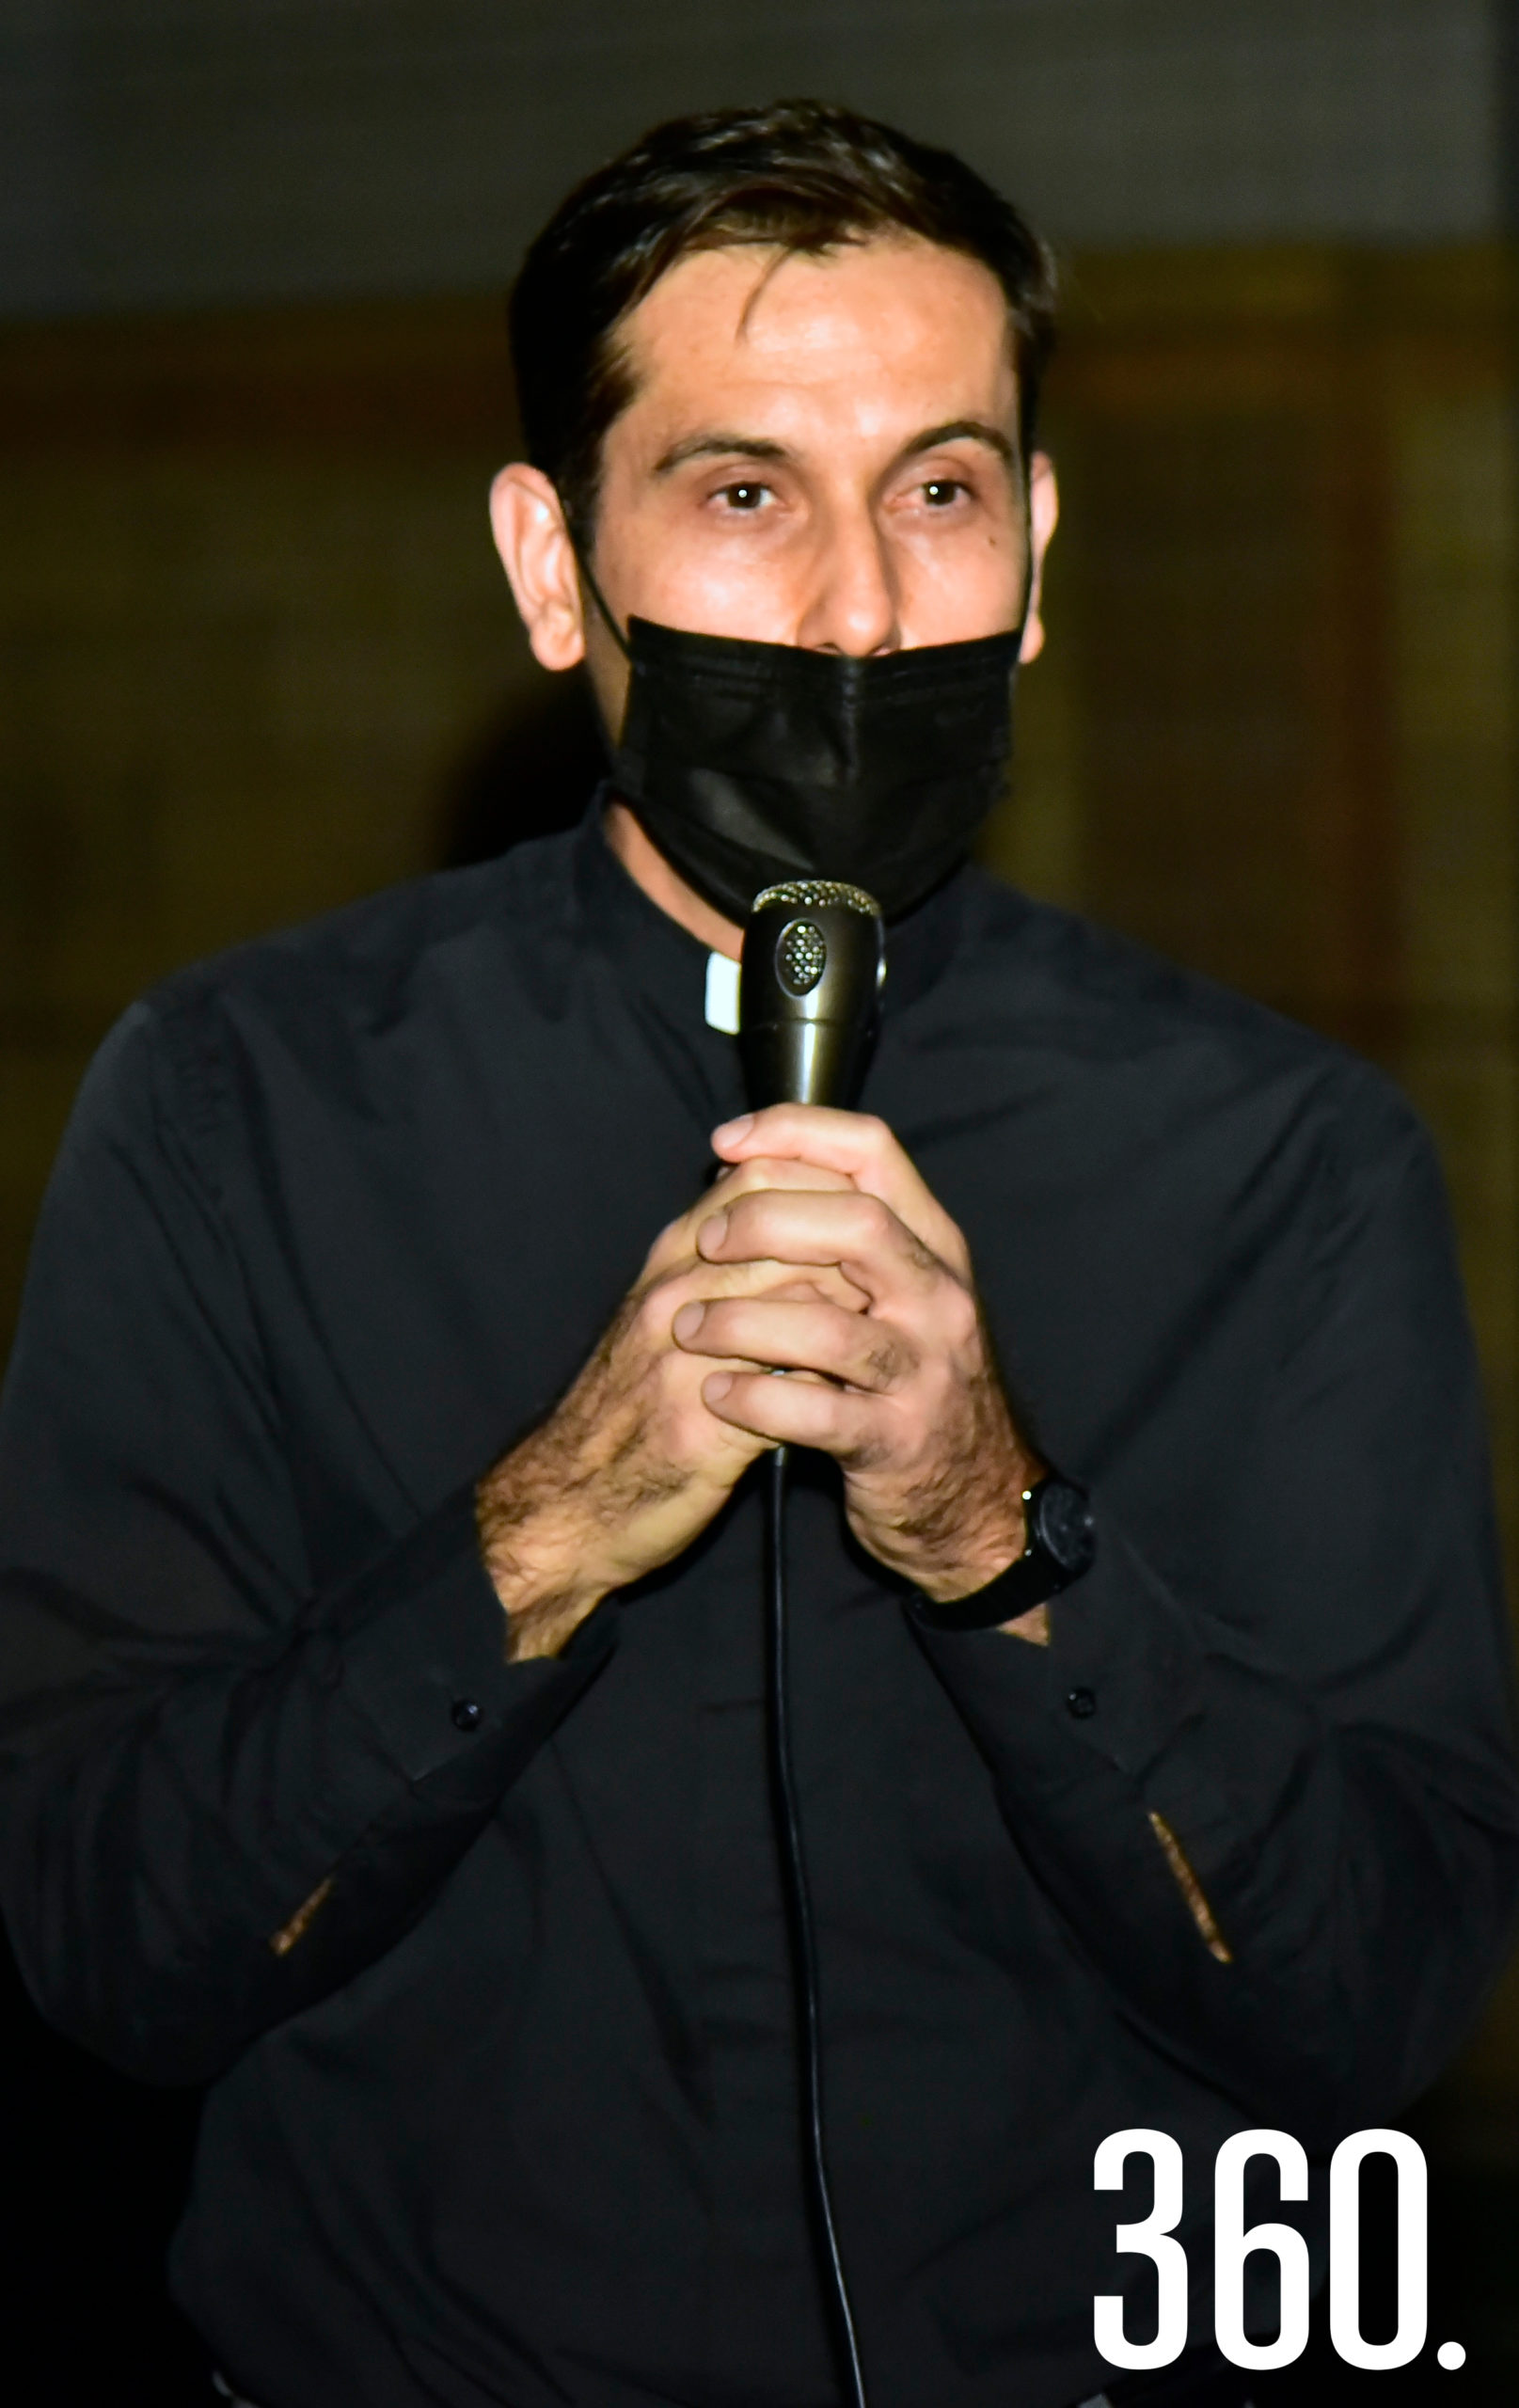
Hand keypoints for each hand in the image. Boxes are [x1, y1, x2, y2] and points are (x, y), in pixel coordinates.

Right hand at [476, 1154, 869, 1658]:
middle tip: (894, 1284)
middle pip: (789, 1232)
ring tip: (879, 1336)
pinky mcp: (701, 1426)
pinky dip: (829, 1387)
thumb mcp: (666, 1318)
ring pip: (797, 1299)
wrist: (569, 1502)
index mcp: (669, 1262)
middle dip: (855, 1254)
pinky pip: (789, 1387)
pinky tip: (849, 1398)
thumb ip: (721, 1268)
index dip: (825, 1192)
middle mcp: (674, 1296)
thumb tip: (800, 1226)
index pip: (758, 1181)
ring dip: (853, 1315)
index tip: (868, 1226)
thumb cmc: (631, 1408)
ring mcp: (684, 1359)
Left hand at [677, 1106, 1045, 1625]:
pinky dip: (756, 1400)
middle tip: (707, 1241)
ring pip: (828, 1326)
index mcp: (932, 1245)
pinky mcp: (898, 1441)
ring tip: (689, 1328)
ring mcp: (924, 1372)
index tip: (728, 1142)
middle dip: (765, 1220)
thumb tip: (744, 1168)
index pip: (873, 1151)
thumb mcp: (894, 1295)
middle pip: (858, 1223)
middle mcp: (938, 1298)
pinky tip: (718, 1395)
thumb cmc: (906, 1379)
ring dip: (741, 1321)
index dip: (795, 1131)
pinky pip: (817, 1413)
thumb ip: (839, 1236)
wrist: (968, 1493)